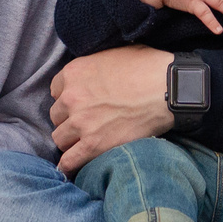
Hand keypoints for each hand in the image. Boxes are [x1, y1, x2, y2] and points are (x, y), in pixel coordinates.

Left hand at [49, 46, 174, 176]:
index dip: (69, 98)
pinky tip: (71, 168)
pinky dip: (68, 166)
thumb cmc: (147, 67)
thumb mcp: (112, 53)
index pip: (56, 91)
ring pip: (60, 138)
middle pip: (57, 116)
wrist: (166, 88)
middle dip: (69, 120)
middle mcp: (71, 97)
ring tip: (86, 142)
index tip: (80, 104)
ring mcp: (80, 122)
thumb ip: (93, 66)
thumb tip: (96, 73)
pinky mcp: (92, 145)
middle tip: (88, 123)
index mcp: (74, 72)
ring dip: (71, 141)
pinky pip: (68, 161)